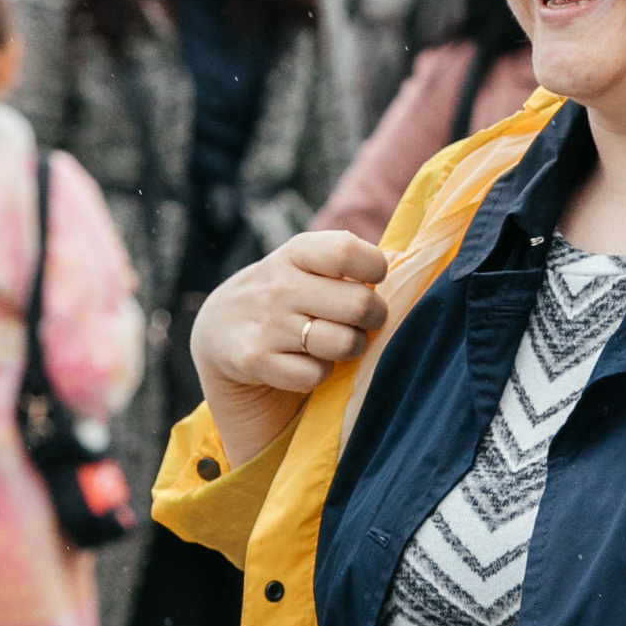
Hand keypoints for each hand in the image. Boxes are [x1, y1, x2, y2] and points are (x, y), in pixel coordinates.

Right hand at [191, 230, 389, 467]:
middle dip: (374, 317)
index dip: (374, 267)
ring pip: (343, 343)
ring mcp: (267, 324)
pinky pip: (316, 375)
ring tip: (341, 343)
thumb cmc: (285, 295)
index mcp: (298, 252)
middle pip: (359, 304)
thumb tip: (406, 259)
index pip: (347, 250)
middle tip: (365, 321)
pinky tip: (309, 363)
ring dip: (352, 348)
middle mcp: (280, 285)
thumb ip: (351, 262)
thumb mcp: (307, 267)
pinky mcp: (256, 360)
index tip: (375, 278)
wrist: (219, 330)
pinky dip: (320, 374)